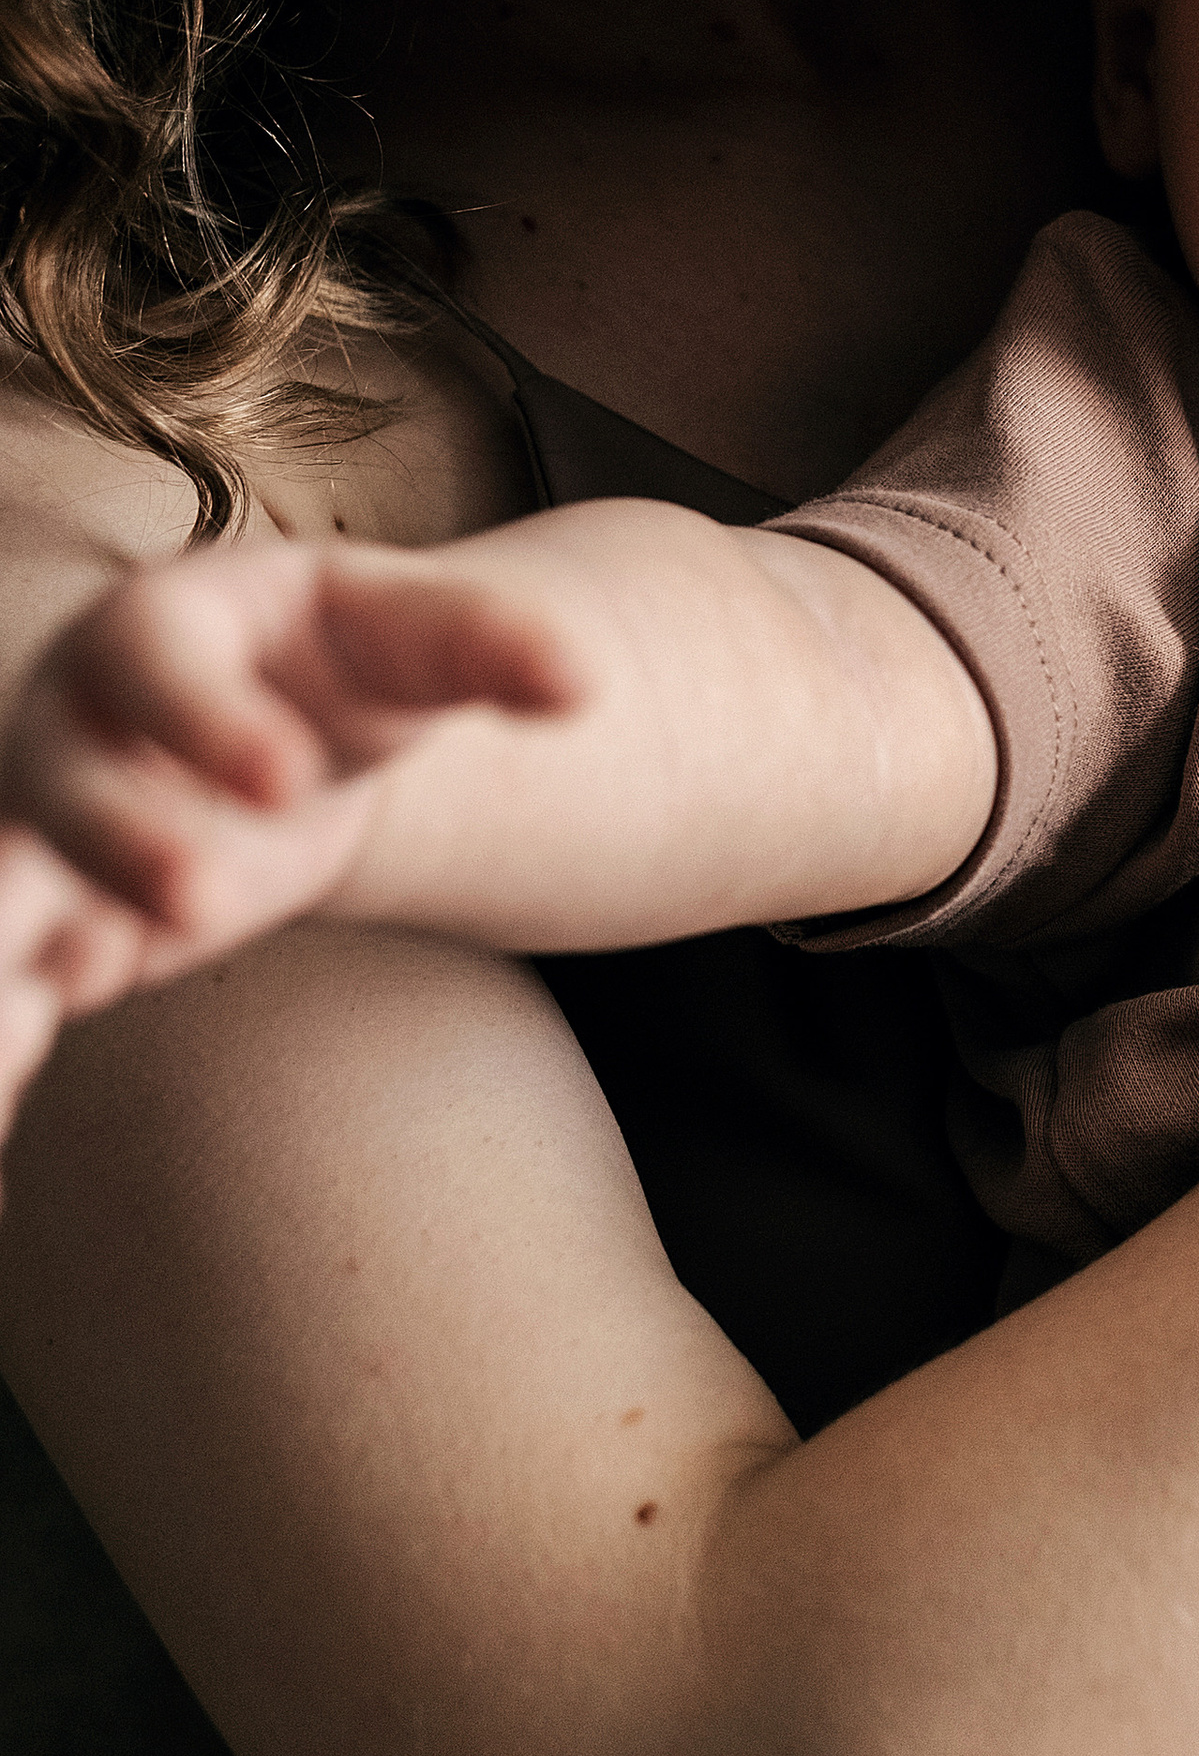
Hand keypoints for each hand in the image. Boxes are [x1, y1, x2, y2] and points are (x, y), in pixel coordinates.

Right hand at [0, 543, 583, 1154]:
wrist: (287, 727)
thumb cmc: (351, 665)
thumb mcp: (423, 639)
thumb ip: (497, 647)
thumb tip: (585, 681)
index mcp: (163, 626)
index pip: (159, 658)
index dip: (209, 717)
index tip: (287, 781)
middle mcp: (80, 723)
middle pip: (67, 780)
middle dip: (123, 840)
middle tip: (200, 902)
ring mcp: (52, 828)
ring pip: (10, 889)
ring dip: (18, 947)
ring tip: (36, 1027)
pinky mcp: (58, 926)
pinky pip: (14, 991)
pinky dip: (8, 1054)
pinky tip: (7, 1130)